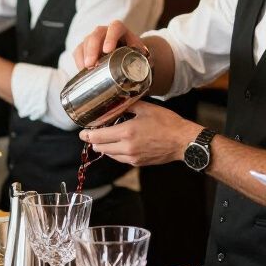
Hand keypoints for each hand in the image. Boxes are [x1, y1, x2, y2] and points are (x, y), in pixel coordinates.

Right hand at [74, 20, 148, 71]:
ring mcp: (94, 38)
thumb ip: (140, 61)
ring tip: (86, 69)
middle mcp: (106, 31)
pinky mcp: (86, 47)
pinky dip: (79, 60)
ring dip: (84, 56)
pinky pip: (78, 50)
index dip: (110, 37)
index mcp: (121, 30)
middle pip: (96, 34)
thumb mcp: (140, 56)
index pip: (115, 27)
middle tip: (91, 64)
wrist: (129, 56)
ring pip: (86, 41)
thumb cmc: (135, 55)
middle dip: (92, 49)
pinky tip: (82, 70)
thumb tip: (137, 73)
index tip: (107, 50)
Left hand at [78, 100, 198, 167]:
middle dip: (94, 140)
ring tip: (107, 137)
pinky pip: (120, 158)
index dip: (87, 134)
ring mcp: (132, 157)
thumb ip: (128, 105)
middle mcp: (127, 147)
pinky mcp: (137, 163)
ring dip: (105, 146)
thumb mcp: (147, 108)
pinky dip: (116, 151)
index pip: (98, 137)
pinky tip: (120, 143)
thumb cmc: (167, 123)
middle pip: (100, 147)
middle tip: (94, 132)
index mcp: (127, 132)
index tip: (82, 131)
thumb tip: (116, 102)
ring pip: (109, 154)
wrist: (183, 142)